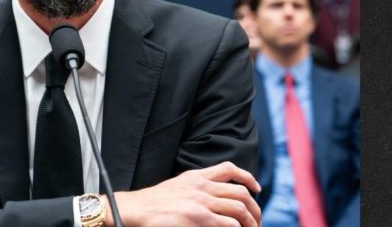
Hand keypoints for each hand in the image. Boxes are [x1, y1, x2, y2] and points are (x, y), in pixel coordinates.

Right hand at [111, 161, 261, 226]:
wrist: (135, 209)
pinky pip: (229, 223)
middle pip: (240, 192)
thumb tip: (213, 199)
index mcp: (196, 176)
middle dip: (254, 208)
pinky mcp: (199, 218)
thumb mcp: (177, 186)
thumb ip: (195, 188)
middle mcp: (201, 186)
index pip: (229, 169)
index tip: (256, 188)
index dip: (248, 177)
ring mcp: (201, 202)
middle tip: (256, 220)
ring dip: (251, 221)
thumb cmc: (152, 202)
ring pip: (239, 208)